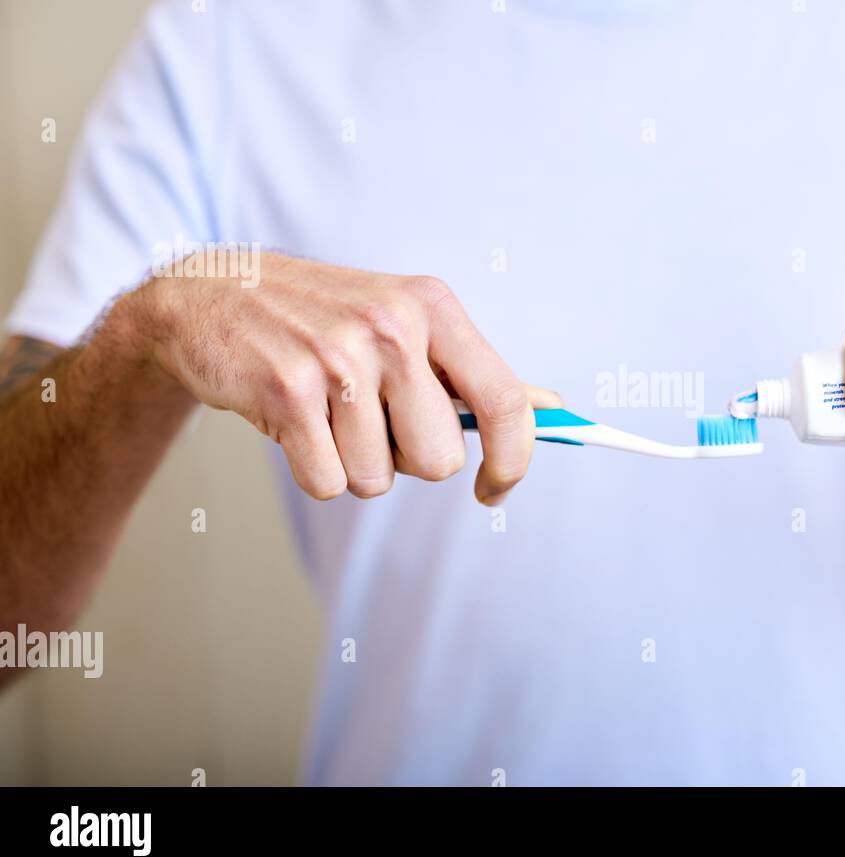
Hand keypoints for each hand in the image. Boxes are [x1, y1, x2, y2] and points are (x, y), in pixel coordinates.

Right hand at [130, 252, 558, 502]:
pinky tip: (294, 423)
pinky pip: (329, 483)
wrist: (211, 295)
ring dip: (353, 463)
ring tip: (325, 411)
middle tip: (370, 419)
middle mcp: (392, 327)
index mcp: (433, 307)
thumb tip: (551, 408)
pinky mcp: (286, 392)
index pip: (505, 401)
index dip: (512, 461)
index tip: (495, 490)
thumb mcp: (403, 320)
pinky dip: (313, 471)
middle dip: (406, 458)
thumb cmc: (323, 320)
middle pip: (438, 460)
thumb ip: (469, 370)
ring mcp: (338, 358)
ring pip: (378, 479)